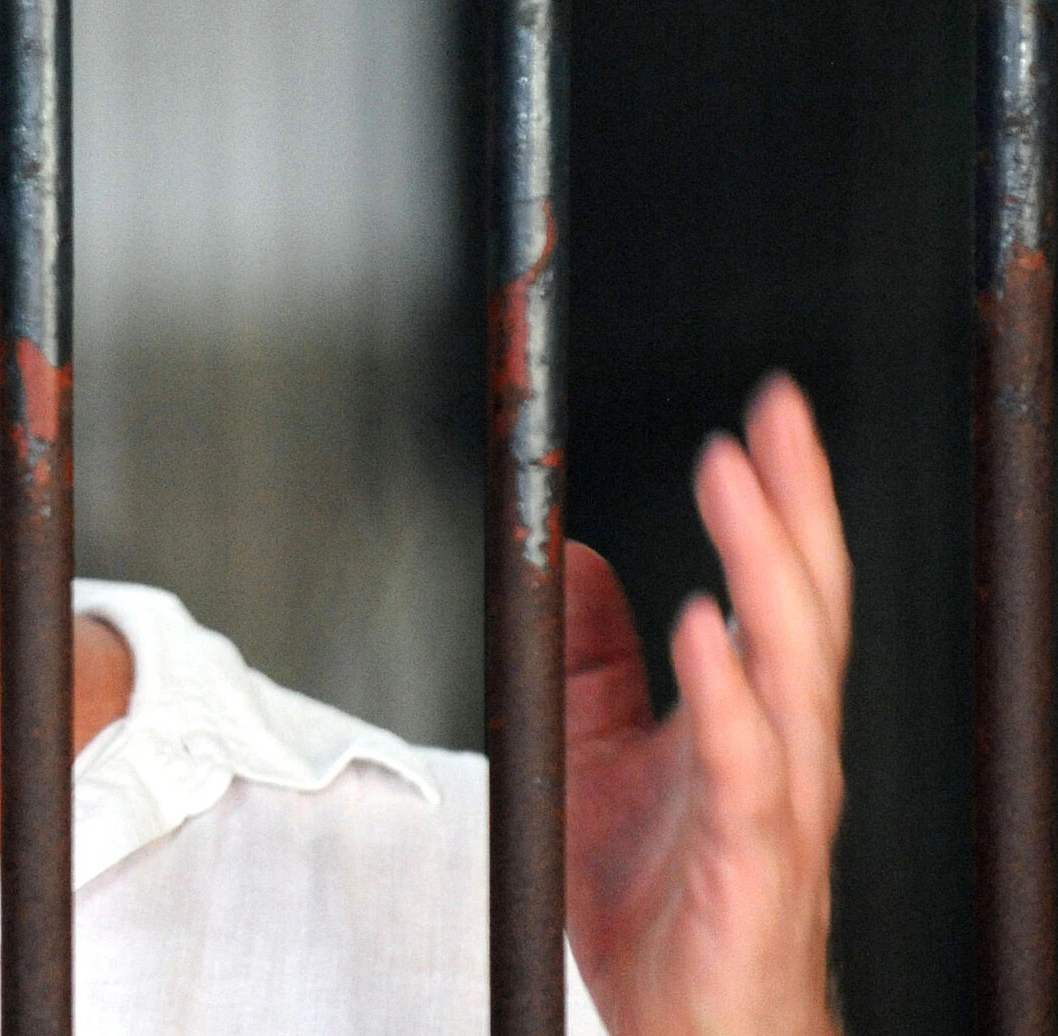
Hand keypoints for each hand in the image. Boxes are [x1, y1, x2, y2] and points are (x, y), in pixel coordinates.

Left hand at [563, 374, 849, 1035]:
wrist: (693, 1032)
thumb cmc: (662, 908)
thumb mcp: (598, 757)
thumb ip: (593, 663)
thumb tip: (580, 560)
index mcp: (750, 718)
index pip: (778, 585)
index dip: (778, 499)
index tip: (767, 411)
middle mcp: (781, 749)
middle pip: (805, 605)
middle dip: (792, 506)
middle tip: (772, 417)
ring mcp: (775, 803)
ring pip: (792, 668)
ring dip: (765, 569)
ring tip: (738, 486)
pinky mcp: (748, 860)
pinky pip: (744, 766)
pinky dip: (727, 693)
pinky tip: (704, 629)